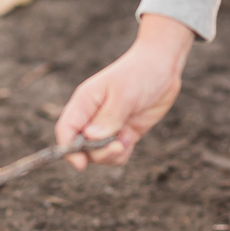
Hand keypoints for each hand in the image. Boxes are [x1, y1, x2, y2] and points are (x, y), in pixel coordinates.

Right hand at [55, 13, 193, 169]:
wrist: (163, 65)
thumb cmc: (140, 72)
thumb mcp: (124, 94)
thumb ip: (109, 117)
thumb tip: (90, 137)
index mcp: (84, 103)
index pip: (66, 130)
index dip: (68, 149)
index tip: (81, 164)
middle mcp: (92, 116)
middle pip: (81, 147)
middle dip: (97, 154)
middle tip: (117, 146)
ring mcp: (108, 126)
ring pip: (98, 154)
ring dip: (111, 155)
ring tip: (126, 142)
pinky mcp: (123, 132)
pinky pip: (116, 153)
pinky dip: (122, 154)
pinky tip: (131, 140)